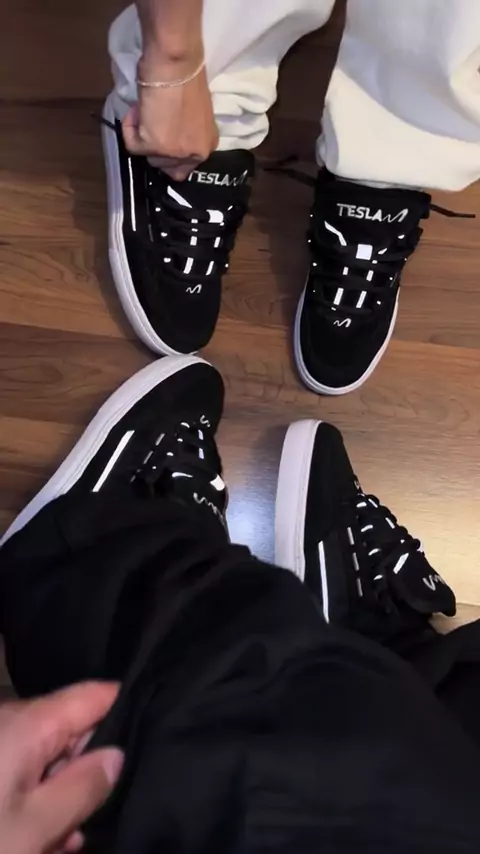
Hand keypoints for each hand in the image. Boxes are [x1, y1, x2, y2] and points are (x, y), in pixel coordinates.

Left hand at [0, 682, 122, 853]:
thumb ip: (84, 788)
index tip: (154, 734)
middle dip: (89, 768)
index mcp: (29, 721)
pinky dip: (35, 796)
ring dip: (61, 792)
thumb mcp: (35, 825)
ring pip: (47, 755)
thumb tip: (116, 756)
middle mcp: (11, 718)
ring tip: (67, 838)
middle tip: (101, 812)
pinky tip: (41, 834)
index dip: (128, 709)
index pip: (96, 694)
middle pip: (72, 728)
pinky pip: (21, 768)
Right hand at [122, 53, 218, 180]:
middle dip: (154, 145)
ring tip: (147, 109)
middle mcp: (195, 154)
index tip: (159, 135)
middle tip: (152, 119)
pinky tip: (138, 109)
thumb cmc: (185, 76)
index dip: (168, 152)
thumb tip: (167, 133)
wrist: (175, 63)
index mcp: (207, 144)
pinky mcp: (155, 147)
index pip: (184, 167)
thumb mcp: (193, 112)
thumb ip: (185, 130)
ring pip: (149, 156)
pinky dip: (130, 127)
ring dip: (142, 133)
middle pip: (165, 165)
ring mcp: (175, 153)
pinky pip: (133, 146)